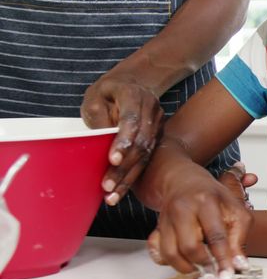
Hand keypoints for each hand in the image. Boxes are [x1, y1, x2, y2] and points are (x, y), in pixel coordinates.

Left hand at [81, 69, 163, 205]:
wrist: (133, 84)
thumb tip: (100, 146)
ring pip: (145, 154)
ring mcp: (158, 124)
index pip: (131, 121)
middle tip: (107, 186)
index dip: (123, 141)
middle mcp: (151, 110)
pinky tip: (121, 189)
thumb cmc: (108, 92)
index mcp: (134, 96)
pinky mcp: (157, 137)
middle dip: (124, 167)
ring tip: (112, 195)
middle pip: (140, 142)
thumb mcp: (96, 98)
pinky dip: (133, 175)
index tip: (113, 160)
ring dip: (128, 177)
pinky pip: (147, 158)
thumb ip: (99, 119)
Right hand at [146, 165, 253, 278]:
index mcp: (206, 201)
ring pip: (171, 253)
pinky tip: (183, 263)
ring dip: (187, 268)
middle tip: (214, 276)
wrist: (185, 181)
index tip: (228, 275)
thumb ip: (239, 237)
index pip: (216, 235)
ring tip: (201, 269)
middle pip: (189, 246)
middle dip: (203, 265)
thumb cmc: (213, 197)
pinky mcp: (157, 228)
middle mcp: (183, 209)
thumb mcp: (235, 210)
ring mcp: (166, 218)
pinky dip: (169, 263)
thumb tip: (239, 265)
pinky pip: (157, 252)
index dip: (223, 259)